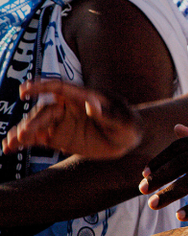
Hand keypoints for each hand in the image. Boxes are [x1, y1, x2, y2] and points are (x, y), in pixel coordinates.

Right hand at [2, 80, 141, 158]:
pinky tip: (9, 148)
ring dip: (22, 132)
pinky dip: (22, 142)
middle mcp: (67, 107)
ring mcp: (60, 122)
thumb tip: (92, 105)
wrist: (127, 140)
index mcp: (82, 97)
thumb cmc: (128, 125)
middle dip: (32, 122)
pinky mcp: (57, 137)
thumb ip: (109, 115)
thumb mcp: (124, 122)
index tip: (25, 90)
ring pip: (36, 124)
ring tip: (10, 144)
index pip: (59, 89)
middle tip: (24, 134)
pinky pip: (36, 138)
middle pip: (44, 111)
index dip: (42, 87)